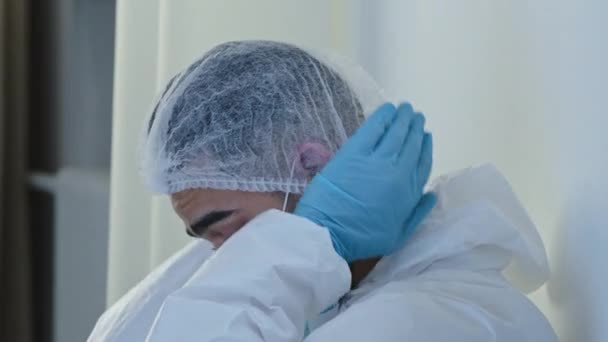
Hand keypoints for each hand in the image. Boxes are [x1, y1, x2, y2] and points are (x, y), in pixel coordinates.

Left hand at [295, 103, 435, 261]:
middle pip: (411, 144)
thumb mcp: (397, 235)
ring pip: (395, 133)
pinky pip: (373, 129)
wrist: (328, 232)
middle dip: (416, 128)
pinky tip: (388, 109)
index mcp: (408, 193)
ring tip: (405, 108)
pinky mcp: (354, 152)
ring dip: (402, 118)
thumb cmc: (361, 238)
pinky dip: (383, 117)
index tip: (427, 136)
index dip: (426, 147)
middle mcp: (397, 172)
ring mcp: (376, 160)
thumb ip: (417, 213)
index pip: (423, 163)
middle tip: (417, 116)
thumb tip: (431, 194)